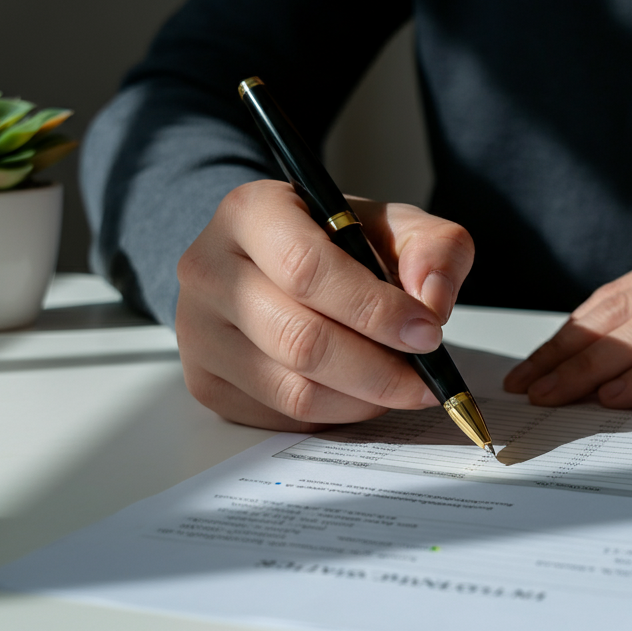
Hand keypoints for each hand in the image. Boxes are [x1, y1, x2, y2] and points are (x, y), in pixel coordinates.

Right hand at [175, 179, 473, 430]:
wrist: (276, 261)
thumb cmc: (336, 242)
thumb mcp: (394, 226)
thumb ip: (433, 250)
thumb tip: (432, 302)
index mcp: (251, 212)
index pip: (308, 270)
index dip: (375, 310)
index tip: (427, 333)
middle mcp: (210, 270)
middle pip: (300, 340)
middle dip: (378, 369)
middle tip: (425, 379)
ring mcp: (198, 331)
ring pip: (292, 390)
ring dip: (362, 399)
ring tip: (400, 386)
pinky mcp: (205, 381)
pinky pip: (282, 418)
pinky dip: (336, 415)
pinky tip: (361, 393)